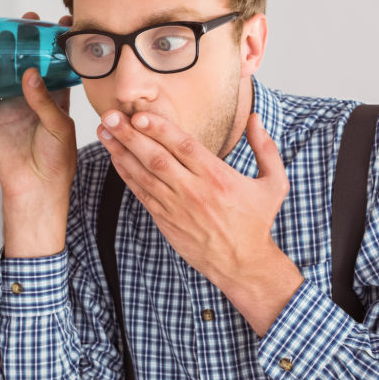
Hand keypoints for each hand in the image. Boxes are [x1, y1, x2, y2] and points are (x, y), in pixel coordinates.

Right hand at [0, 12, 75, 256]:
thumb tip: (32, 74)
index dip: (60, 47)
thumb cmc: (56, 161)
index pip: (59, 67)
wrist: (34, 186)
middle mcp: (34, 98)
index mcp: (57, 100)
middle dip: (30, 42)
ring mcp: (13, 104)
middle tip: (30, 23)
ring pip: (8, 71)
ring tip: (8, 33)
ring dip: (7, 53)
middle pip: (31, 63)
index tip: (64, 26)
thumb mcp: (59, 127)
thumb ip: (46, 101)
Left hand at [97, 110, 303, 334]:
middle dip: (130, 135)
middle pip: (157, 158)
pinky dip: (126, 174)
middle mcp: (194, 191)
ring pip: (143, 174)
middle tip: (110, 116)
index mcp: (218, 178)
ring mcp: (177, 207)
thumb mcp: (274, 183)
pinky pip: (141, 193)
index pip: (184, 147)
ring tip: (104, 131)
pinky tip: (115, 157)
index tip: (140, 115)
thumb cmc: (257, 222)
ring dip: (121, 152)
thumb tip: (255, 118)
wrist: (243, 264)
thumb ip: (265, 148)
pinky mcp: (166, 220)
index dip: (160, 129)